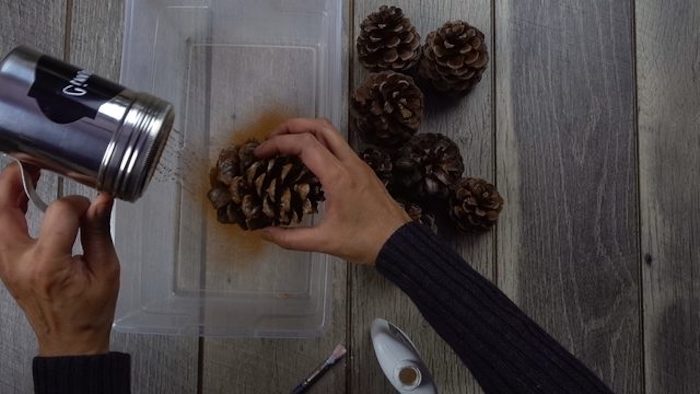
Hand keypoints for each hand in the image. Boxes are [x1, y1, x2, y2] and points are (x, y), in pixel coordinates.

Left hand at [0, 163, 118, 355]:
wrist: (69, 340)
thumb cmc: (89, 311)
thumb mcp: (106, 269)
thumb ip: (99, 230)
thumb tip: (102, 198)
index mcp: (48, 263)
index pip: (59, 212)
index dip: (78, 203)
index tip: (91, 208)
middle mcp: (19, 261)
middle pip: (3, 205)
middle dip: (16, 177)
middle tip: (36, 162)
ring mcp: (5, 263)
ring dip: (8, 191)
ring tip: (28, 176)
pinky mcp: (4, 263)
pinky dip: (8, 208)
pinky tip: (24, 199)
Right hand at [255, 118, 410, 264]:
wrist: (399, 242)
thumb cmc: (364, 241)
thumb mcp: (324, 242)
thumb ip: (290, 238)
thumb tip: (265, 233)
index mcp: (338, 177)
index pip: (304, 144)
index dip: (278, 143)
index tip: (261, 153)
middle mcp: (349, 163)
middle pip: (319, 126)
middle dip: (291, 126)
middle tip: (271, 139)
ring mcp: (358, 164)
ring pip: (331, 132)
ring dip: (306, 131)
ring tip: (286, 145)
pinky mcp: (363, 170)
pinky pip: (338, 146)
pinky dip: (319, 143)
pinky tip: (307, 162)